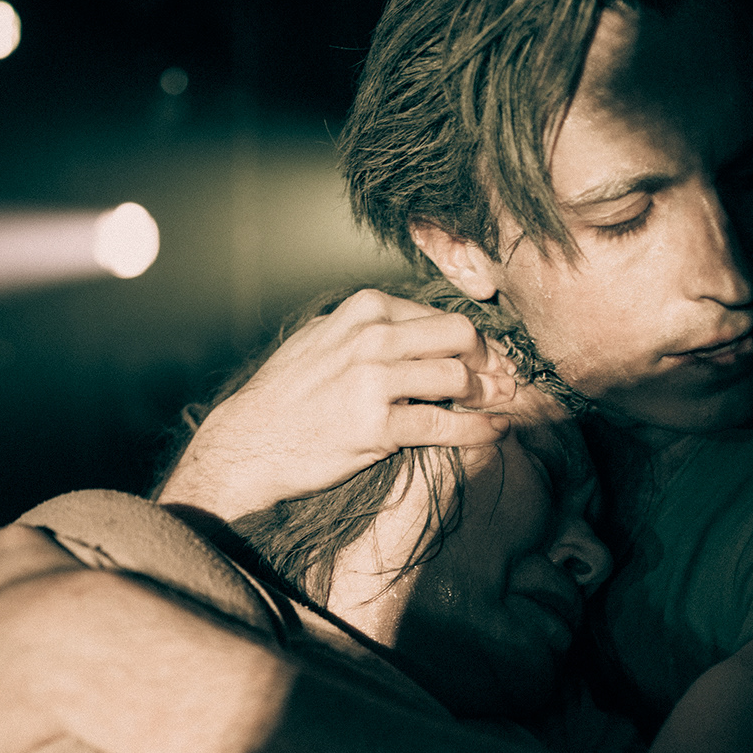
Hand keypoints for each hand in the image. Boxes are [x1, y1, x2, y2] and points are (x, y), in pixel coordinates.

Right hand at [158, 288, 517, 521]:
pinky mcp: (377, 425)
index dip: (473, 340)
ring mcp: (374, 380)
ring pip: (457, 378)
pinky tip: (495, 432)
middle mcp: (371, 337)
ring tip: (501, 408)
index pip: (438, 316)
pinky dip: (480, 429)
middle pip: (459, 338)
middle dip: (489, 361)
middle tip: (503, 381)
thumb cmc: (286, 394)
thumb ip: (367, 326)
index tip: (488, 359)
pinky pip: (445, 424)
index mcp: (363, 310)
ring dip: (489, 396)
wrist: (250, 442)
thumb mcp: (322, 338)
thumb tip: (416, 328)